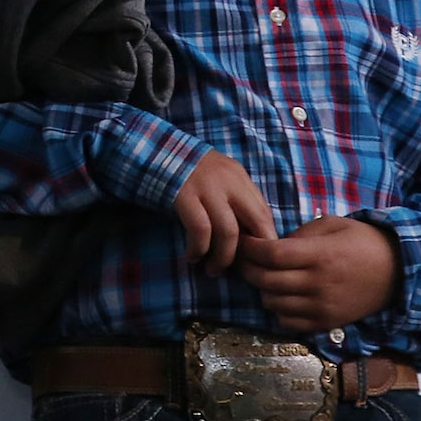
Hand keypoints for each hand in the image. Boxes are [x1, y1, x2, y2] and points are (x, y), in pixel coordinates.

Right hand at [173, 151, 276, 276]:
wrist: (155, 149)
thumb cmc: (190, 170)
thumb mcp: (220, 177)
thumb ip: (236, 200)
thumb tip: (254, 236)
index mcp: (239, 177)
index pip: (265, 214)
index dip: (266, 242)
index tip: (257, 261)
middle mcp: (228, 181)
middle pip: (255, 222)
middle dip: (251, 253)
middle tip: (240, 271)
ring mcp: (206, 187)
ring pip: (228, 230)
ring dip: (223, 257)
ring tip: (214, 270)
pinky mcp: (184, 195)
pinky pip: (199, 229)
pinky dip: (199, 248)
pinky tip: (193, 257)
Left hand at [236, 216, 401, 332]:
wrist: (398, 271)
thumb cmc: (363, 241)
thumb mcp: (332, 224)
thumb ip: (301, 234)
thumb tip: (272, 244)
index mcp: (320, 255)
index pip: (271, 254)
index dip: (250, 248)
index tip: (241, 241)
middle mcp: (318, 284)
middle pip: (266, 281)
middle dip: (247, 268)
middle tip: (242, 258)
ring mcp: (322, 307)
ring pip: (273, 303)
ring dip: (262, 289)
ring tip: (263, 276)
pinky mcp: (327, 323)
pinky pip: (288, 323)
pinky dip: (278, 310)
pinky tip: (281, 296)